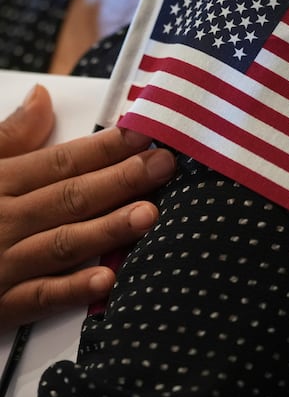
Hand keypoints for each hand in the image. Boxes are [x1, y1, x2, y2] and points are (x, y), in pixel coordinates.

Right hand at [0, 85, 175, 330]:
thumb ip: (8, 136)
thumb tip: (42, 97)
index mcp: (0, 182)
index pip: (62, 161)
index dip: (105, 148)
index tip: (144, 135)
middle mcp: (5, 219)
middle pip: (71, 196)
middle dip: (120, 180)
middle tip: (164, 166)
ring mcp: (3, 262)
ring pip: (62, 242)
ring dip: (106, 229)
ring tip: (148, 214)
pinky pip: (37, 299)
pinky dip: (70, 290)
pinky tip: (106, 280)